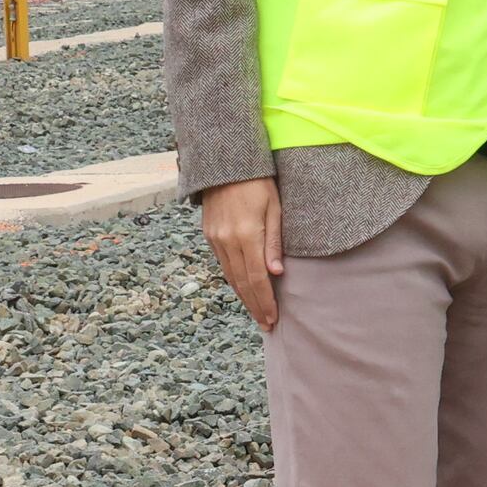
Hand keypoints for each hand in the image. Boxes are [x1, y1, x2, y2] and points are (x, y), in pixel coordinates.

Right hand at [199, 176, 284, 330]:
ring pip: (230, 276)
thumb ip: (274, 242)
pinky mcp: (209, 235)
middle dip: (255, 306)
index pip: (257, 278)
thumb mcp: (274, 208)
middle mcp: (227, 241)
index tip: (273, 318)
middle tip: (266, 324)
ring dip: (243, 297)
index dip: (265, 301)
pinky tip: (243, 290)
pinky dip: (234, 281)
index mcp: (246, 235)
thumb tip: (276, 274)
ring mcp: (215, 238)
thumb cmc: (259, 182)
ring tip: (256, 313)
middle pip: (242, 283)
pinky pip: (223, 264)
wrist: (226, 162)